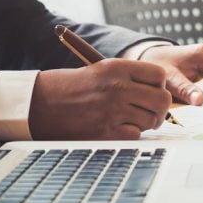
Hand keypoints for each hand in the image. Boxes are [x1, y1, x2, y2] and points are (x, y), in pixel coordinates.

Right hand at [29, 59, 171, 139]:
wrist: (39, 103)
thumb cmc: (72, 87)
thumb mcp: (102, 70)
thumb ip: (130, 78)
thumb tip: (161, 92)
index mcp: (118, 67)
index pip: (159, 76)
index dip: (159, 86)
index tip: (152, 92)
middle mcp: (118, 87)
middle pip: (163, 100)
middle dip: (160, 109)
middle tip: (150, 112)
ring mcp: (113, 110)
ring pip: (151, 120)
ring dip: (145, 123)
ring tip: (130, 119)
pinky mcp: (106, 132)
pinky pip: (136, 135)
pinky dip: (130, 134)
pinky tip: (117, 128)